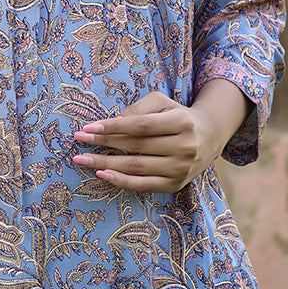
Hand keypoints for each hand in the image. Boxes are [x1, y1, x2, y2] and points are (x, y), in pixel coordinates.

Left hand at [72, 82, 248, 192]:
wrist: (209, 138)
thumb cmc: (178, 116)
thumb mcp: (163, 103)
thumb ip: (139, 108)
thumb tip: (114, 121)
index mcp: (182, 122)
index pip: (141, 125)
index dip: (114, 127)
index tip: (88, 127)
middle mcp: (184, 147)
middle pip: (136, 146)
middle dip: (104, 143)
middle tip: (78, 140)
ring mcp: (181, 169)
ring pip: (137, 167)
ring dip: (105, 164)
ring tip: (82, 159)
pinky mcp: (175, 185)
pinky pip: (143, 185)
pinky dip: (121, 181)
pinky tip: (102, 174)